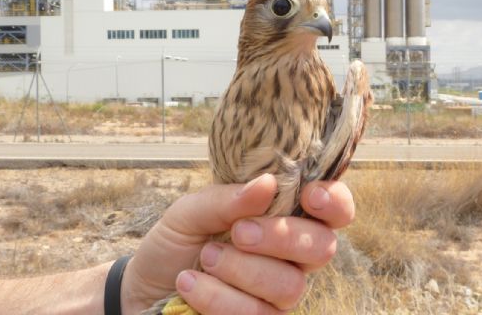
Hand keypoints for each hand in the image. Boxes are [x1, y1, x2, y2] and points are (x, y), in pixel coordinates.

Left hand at [121, 173, 354, 313]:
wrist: (146, 285)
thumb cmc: (177, 240)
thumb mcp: (192, 210)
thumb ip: (229, 197)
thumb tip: (268, 182)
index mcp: (285, 216)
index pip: (335, 209)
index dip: (335, 201)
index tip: (309, 195)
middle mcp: (293, 255)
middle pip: (323, 247)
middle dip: (281, 236)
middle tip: (238, 232)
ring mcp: (279, 292)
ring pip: (290, 285)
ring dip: (240, 269)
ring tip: (205, 257)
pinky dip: (218, 298)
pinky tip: (190, 284)